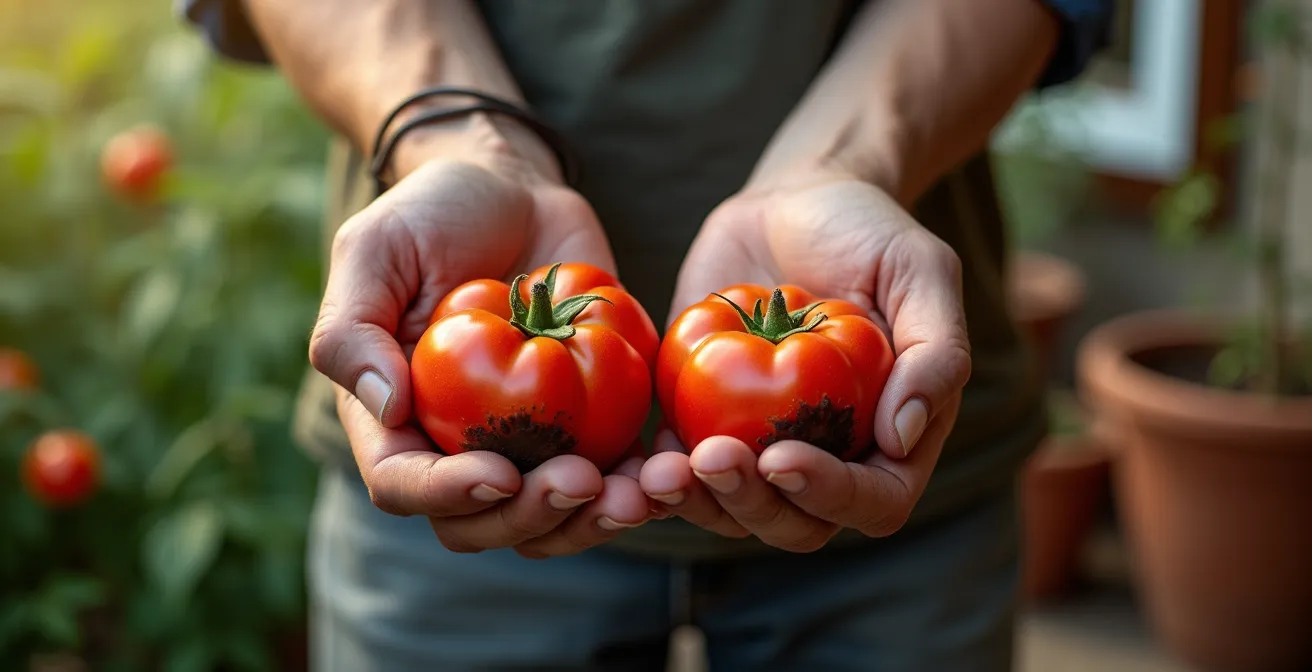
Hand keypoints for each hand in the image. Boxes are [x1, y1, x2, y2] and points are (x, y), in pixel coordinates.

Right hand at [310, 119, 650, 557]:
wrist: (514, 189)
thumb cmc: (432, 214)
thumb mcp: (374, 249)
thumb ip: (353, 327)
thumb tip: (387, 408)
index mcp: (395, 420)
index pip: (406, 485)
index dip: (448, 495)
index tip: (499, 473)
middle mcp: (458, 446)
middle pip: (484, 521)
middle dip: (532, 517)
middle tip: (579, 482)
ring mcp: (528, 442)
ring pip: (552, 519)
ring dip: (593, 521)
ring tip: (637, 495)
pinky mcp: (591, 424)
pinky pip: (614, 477)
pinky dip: (641, 487)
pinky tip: (667, 472)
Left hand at [640, 169, 971, 551]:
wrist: (794, 202)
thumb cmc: (870, 233)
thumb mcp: (922, 272)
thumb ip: (936, 352)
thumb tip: (900, 437)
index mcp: (891, 440)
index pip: (874, 502)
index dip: (831, 495)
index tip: (783, 455)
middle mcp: (827, 456)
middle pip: (795, 522)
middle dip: (753, 504)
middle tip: (715, 458)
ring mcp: (760, 445)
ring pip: (731, 510)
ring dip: (699, 504)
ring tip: (666, 473)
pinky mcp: (701, 420)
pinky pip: (679, 469)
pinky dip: (658, 478)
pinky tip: (640, 462)